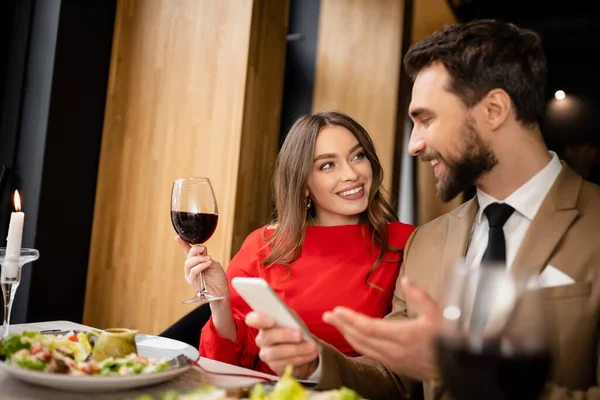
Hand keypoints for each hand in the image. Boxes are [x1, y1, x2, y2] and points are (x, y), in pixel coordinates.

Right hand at [175, 236, 228, 298]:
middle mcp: (191, 267)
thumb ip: (206, 256)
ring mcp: (190, 274)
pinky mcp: (192, 281)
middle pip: (188, 255)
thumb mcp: (213, 263)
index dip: (182, 244)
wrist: (221, 290)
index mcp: (196, 261)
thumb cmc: (218, 277)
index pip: (188, 251)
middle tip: (204, 248)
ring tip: (208, 259)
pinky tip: (208, 263)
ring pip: (189, 262)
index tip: (177, 237)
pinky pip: (194, 270)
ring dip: (199, 258)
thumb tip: (201, 249)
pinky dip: (201, 265)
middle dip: (195, 250)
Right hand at [246, 311, 318, 378]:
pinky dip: (301, 358)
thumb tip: (288, 316)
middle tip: (300, 335)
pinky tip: (311, 354)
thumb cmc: (294, 329)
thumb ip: (288, 316)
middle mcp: (261, 339)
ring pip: (277, 353)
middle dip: (284, 336)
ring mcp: (266, 354)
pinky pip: (286, 363)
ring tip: (312, 347)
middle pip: (267, 337)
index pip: (252, 319)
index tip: (272, 321)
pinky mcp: (275, 367)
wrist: (302, 348)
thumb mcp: (292, 319)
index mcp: (263, 323)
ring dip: (297, 349)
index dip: (259, 319)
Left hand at [323, 277, 441, 380]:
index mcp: (403, 335)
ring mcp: (392, 360)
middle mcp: (394, 350)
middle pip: (360, 338)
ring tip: (334, 323)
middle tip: (326, 316)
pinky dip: (356, 343)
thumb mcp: (438, 313)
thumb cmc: (448, 337)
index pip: (368, 327)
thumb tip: (406, 280)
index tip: (336, 310)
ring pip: (362, 347)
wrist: (456, 367)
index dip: (350, 319)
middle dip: (341, 326)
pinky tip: (351, 336)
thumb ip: (420, 296)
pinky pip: (369, 353)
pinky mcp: (393, 365)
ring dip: (346, 334)